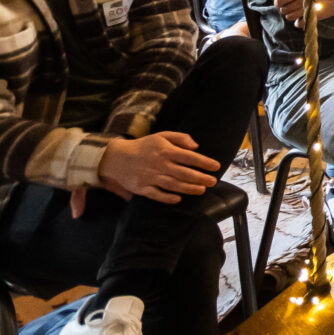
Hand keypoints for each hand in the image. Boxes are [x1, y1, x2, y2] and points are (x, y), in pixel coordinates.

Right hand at [96, 130, 219, 202]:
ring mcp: (150, 177)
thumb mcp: (162, 136)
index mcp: (165, 150)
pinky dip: (168, 197)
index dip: (204, 162)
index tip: (216, 166)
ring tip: (202, 190)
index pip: (189, 157)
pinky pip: (156, 195)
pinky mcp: (141, 188)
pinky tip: (179, 199)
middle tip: (213, 181)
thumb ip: (181, 138)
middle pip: (183, 173)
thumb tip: (196, 146)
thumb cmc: (144, 146)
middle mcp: (159, 164)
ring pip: (173, 185)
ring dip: (189, 188)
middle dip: (200, 177)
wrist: (117, 158)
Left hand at [273, 0, 333, 23]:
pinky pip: (301, 24)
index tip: (280, 1)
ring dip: (290, 15)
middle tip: (288, 5)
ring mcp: (311, 10)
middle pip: (284, 10)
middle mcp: (305, 1)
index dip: (278, 1)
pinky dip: (298, 22)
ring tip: (295, 11)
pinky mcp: (318, 17)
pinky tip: (302, 17)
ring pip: (291, 17)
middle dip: (284, 8)